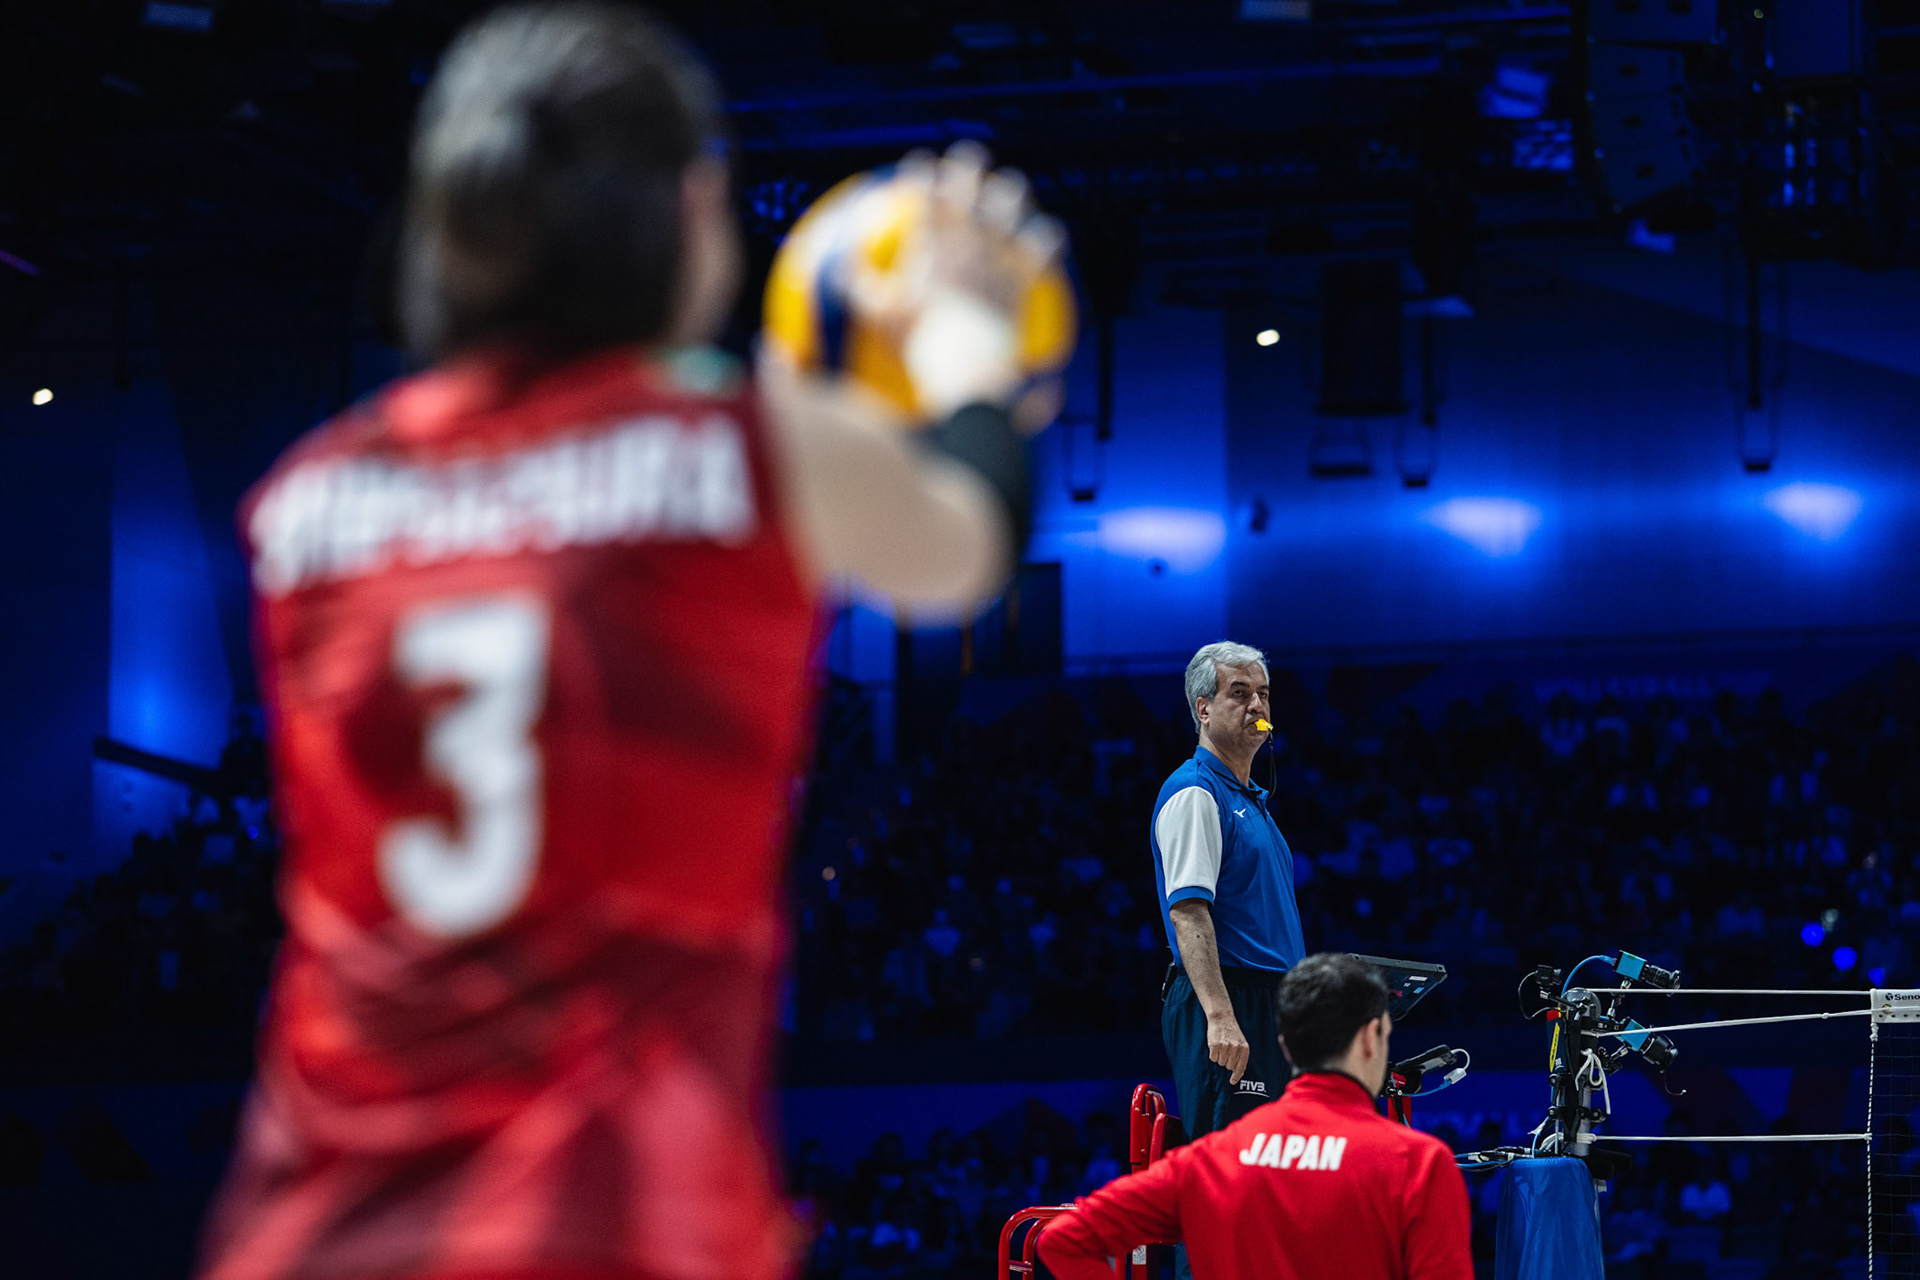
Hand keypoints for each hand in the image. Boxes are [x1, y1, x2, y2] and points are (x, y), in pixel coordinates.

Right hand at [853, 143, 1065, 424]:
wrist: (964, 362)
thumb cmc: (916, 341)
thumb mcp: (876, 315)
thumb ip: (857, 286)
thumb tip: (838, 269)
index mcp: (930, 244)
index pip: (926, 197)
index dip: (923, 176)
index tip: (921, 163)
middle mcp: (965, 241)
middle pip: (969, 192)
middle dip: (969, 169)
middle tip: (970, 156)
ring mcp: (995, 257)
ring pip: (1008, 211)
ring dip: (1010, 195)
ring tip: (1012, 186)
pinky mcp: (1020, 279)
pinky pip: (1040, 252)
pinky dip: (1046, 239)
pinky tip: (1052, 232)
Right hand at [1207, 1011, 1250, 1084]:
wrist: (1222, 1018)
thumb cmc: (1231, 1032)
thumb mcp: (1241, 1043)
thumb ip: (1241, 1057)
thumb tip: (1240, 1073)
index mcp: (1244, 1049)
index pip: (1240, 1068)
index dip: (1236, 1076)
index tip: (1232, 1081)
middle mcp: (1236, 1048)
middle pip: (1228, 1066)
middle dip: (1226, 1061)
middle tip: (1225, 1050)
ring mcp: (1226, 1047)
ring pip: (1220, 1062)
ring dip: (1219, 1057)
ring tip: (1221, 1046)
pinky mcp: (1215, 1045)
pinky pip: (1213, 1058)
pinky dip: (1212, 1054)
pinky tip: (1214, 1045)